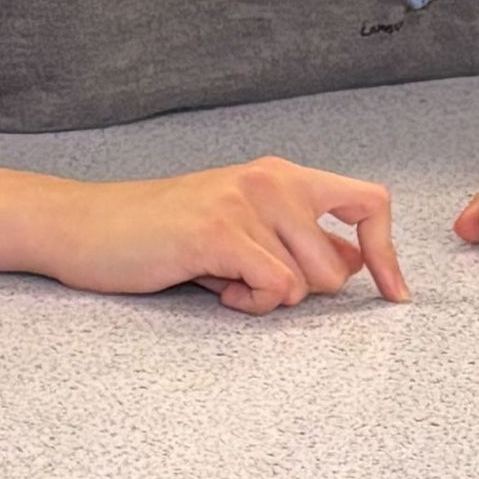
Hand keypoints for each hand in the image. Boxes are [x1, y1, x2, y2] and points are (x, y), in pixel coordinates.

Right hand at [0, 153, 407, 314]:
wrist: (83, 226)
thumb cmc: (158, 234)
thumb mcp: (238, 227)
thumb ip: (295, 240)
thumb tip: (355, 265)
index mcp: (280, 174)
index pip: (370, 202)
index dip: (388, 253)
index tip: (394, 294)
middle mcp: (270, 179)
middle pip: (337, 267)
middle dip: (298, 293)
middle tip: (244, 280)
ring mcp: (244, 202)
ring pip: (304, 285)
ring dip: (266, 300)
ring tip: (221, 280)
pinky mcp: (218, 231)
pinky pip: (274, 289)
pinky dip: (248, 304)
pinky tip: (214, 288)